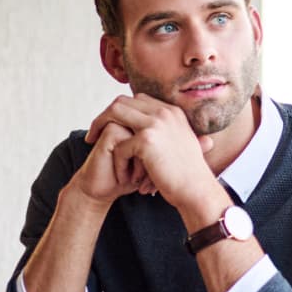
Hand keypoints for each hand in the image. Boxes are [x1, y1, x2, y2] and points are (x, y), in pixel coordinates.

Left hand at [84, 95, 217, 213]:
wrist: (197, 192)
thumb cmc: (188, 176)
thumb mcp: (180, 145)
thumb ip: (165, 133)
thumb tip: (143, 131)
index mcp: (172, 111)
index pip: (138, 100)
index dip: (121, 112)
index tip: (110, 127)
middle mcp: (164, 112)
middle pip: (122, 101)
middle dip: (104, 116)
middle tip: (93, 135)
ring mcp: (156, 123)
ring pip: (114, 113)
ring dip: (101, 129)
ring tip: (95, 146)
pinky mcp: (147, 139)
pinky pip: (120, 146)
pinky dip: (118, 162)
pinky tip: (124, 178)